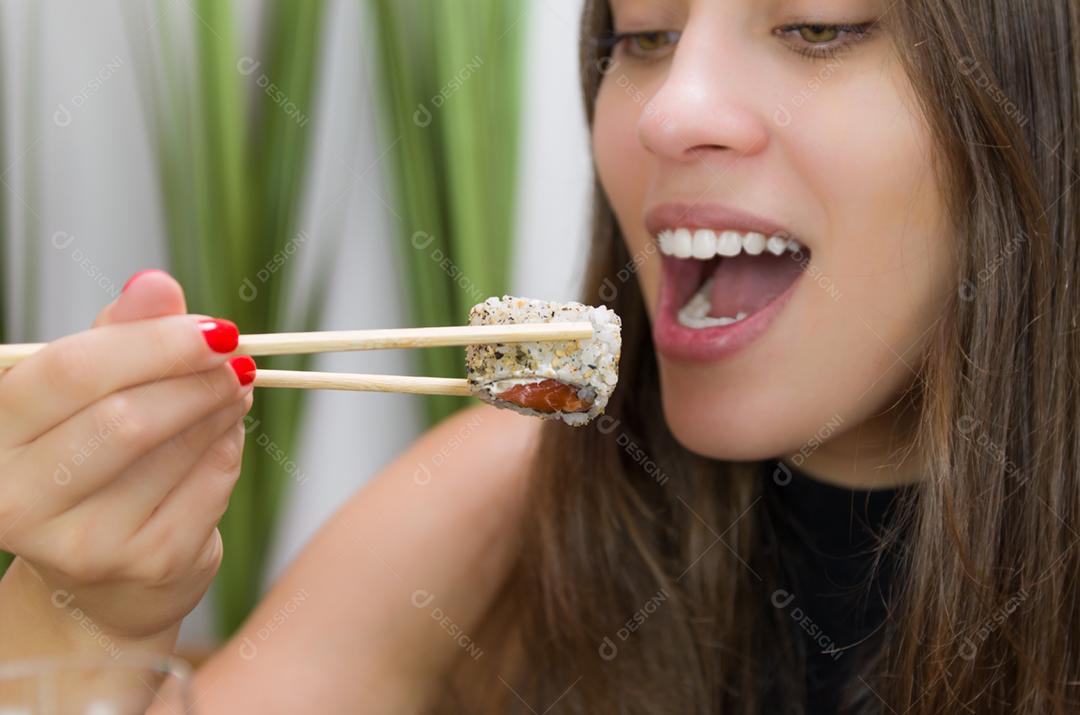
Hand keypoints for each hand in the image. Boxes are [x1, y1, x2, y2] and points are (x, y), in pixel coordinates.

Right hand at [0, 270, 254, 649]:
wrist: (105, 573)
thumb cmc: (92, 461)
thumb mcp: (90, 393)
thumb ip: (119, 335)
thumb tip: (155, 283)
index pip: (72, 373)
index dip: (153, 342)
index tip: (212, 326)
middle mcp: (20, 500)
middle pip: (126, 417)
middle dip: (195, 377)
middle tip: (236, 356)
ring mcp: (84, 543)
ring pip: (175, 449)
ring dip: (220, 407)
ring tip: (234, 386)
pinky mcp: (147, 563)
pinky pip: (210, 483)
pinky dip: (229, 447)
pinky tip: (227, 433)